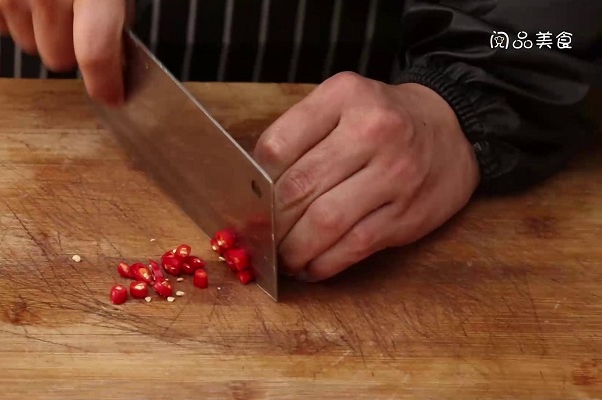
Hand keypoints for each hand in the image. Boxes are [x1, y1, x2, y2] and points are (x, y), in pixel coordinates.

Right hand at [0, 0, 134, 105]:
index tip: (112, 95)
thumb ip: (115, 13)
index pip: (95, 50)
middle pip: (59, 59)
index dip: (105, 82)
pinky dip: (14, 15)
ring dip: (42, 30)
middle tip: (78, 17)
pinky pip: (2, 29)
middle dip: (72, 46)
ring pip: (30, 47)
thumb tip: (116, 58)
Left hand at [253, 72, 479, 281]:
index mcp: (343, 97)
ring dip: (293, 250)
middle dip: (270, 222)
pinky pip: (354, 246)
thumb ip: (301, 134)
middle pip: (298, 188)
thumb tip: (254, 188)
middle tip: (258, 236)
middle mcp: (371, 131)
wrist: (452, 129)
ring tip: (282, 257)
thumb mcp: (342, 103)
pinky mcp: (407, 214)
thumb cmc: (383, 120)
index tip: (248, 201)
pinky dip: (323, 263)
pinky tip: (310, 267)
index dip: (254, 183)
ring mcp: (394, 174)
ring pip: (324, 223)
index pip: (277, 146)